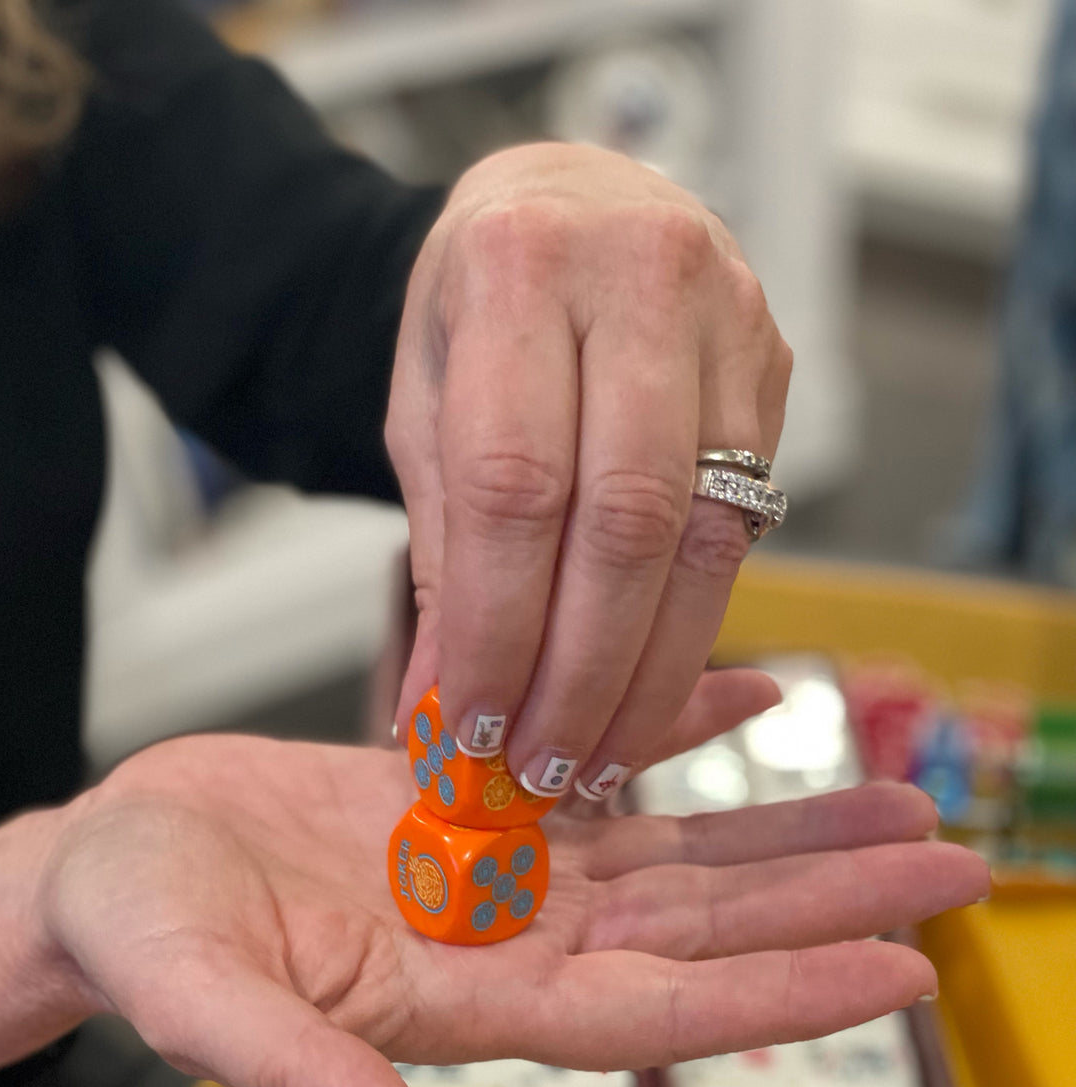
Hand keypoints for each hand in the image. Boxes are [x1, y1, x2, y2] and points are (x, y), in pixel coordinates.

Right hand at [0, 678, 986, 1086]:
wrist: (110, 869)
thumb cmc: (142, 940)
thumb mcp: (203, 1004)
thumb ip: (301, 1076)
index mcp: (472, 1002)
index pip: (660, 1011)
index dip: (782, 995)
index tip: (903, 973)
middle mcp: (512, 941)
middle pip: (702, 927)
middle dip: (828, 900)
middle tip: (957, 862)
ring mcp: (499, 870)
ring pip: (672, 849)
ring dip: (783, 823)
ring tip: (894, 789)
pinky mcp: (470, 801)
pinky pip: (596, 762)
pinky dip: (674, 726)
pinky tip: (753, 691)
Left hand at [387, 142, 790, 802]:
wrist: (575, 202)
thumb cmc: (481, 306)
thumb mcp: (425, 402)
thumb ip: (441, 551)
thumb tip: (442, 710)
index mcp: (520, 266)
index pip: (513, 484)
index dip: (498, 627)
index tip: (472, 728)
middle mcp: (640, 280)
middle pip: (627, 521)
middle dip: (581, 674)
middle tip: (542, 770)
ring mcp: (728, 323)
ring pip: (704, 540)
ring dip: (649, 677)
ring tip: (595, 762)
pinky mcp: (775, 374)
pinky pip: (741, 533)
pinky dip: (689, 632)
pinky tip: (645, 695)